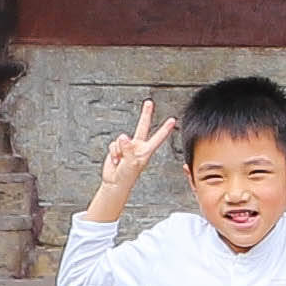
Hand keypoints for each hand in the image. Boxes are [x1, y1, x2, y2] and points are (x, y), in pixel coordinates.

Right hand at [88, 96, 168, 218]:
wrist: (115, 182)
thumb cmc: (127, 176)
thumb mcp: (131, 163)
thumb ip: (128, 149)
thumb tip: (123, 137)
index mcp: (146, 151)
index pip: (158, 137)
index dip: (165, 129)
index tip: (173, 120)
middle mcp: (138, 146)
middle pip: (142, 126)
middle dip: (145, 114)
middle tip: (149, 103)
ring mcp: (128, 147)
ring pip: (121, 139)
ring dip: (118, 150)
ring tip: (121, 161)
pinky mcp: (117, 148)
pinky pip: (113, 144)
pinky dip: (113, 152)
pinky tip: (115, 160)